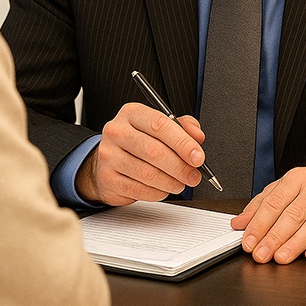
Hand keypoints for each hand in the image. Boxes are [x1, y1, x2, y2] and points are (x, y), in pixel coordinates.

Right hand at [76, 102, 205, 205]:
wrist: (109, 161)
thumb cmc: (139, 142)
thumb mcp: (161, 127)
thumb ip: (183, 127)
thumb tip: (197, 137)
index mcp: (132, 113)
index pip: (160, 125)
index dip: (183, 143)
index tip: (198, 156)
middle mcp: (117, 131)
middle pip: (154, 151)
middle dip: (180, 167)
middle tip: (193, 175)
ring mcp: (109, 155)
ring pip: (147, 173)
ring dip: (170, 182)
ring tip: (180, 183)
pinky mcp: (107, 178)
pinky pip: (138, 189)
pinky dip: (157, 193)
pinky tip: (164, 189)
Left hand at [230, 162, 305, 263]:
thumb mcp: (285, 188)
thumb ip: (261, 205)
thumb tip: (239, 223)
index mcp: (296, 179)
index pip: (274, 203)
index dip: (259, 224)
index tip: (249, 242)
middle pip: (292, 215)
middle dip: (274, 237)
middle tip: (261, 254)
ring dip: (295, 244)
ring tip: (280, 258)